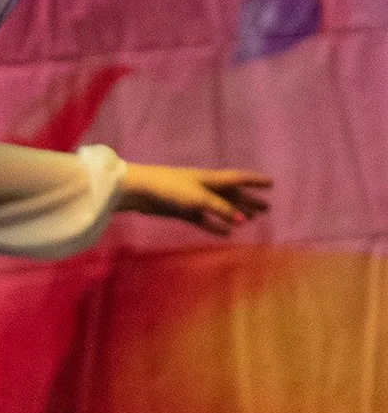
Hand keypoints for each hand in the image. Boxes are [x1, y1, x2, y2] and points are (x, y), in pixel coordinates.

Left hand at [117, 163, 271, 236]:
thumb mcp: (198, 198)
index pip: (239, 179)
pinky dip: (217, 226)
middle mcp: (206, 187)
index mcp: (211, 178)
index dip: (255, 181)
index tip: (272, 183)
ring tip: (251, 220)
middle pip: (233, 195)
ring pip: (221, 208)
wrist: (141, 192)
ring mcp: (195, 200)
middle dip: (250, 201)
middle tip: (267, 208)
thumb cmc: (170, 188)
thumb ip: (220, 209)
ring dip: (236, 214)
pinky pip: (206, 220)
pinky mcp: (184, 212)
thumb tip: (242, 221)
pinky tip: (226, 233)